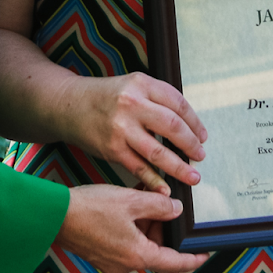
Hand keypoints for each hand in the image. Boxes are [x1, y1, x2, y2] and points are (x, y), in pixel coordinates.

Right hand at [55, 184, 208, 272]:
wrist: (55, 215)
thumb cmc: (90, 209)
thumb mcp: (131, 201)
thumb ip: (159, 205)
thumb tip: (175, 210)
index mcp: (137, 255)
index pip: (174, 263)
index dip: (192, 259)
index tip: (205, 254)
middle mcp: (125, 264)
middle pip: (156, 248)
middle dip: (162, 225)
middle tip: (164, 202)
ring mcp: (112, 260)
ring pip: (140, 242)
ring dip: (146, 221)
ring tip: (145, 195)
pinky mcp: (101, 253)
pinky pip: (125, 240)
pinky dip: (132, 224)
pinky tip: (130, 202)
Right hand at [67, 73, 207, 191]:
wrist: (70, 106)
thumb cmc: (107, 97)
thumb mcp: (133, 85)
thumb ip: (158, 100)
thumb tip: (189, 125)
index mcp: (141, 84)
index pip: (178, 103)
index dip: (195, 122)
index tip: (203, 136)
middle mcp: (131, 104)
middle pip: (172, 126)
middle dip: (191, 144)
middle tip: (200, 156)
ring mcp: (121, 128)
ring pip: (158, 152)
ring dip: (179, 167)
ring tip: (192, 176)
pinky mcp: (112, 149)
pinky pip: (139, 168)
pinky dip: (155, 181)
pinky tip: (166, 189)